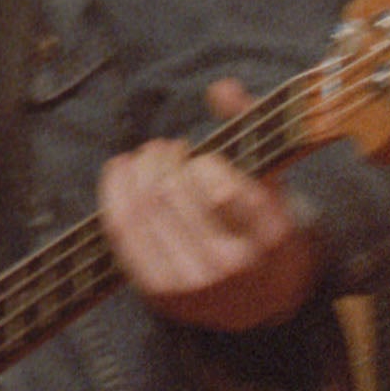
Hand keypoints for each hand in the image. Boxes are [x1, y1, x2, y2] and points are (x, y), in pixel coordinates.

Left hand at [101, 78, 324, 336]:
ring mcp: (190, 283)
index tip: (200, 157)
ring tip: (146, 158)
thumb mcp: (276, 184)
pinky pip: (121, 232)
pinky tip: (120, 170)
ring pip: (142, 209)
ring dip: (138, 170)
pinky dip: (113, 192)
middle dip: (163, 159)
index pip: (220, 191)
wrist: (265, 304)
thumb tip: (220, 87)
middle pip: (172, 194)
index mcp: (269, 237)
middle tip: (168, 149)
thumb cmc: (269, 232)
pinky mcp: (158, 293)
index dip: (200, 164)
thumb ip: (252, 131)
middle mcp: (230, 265)